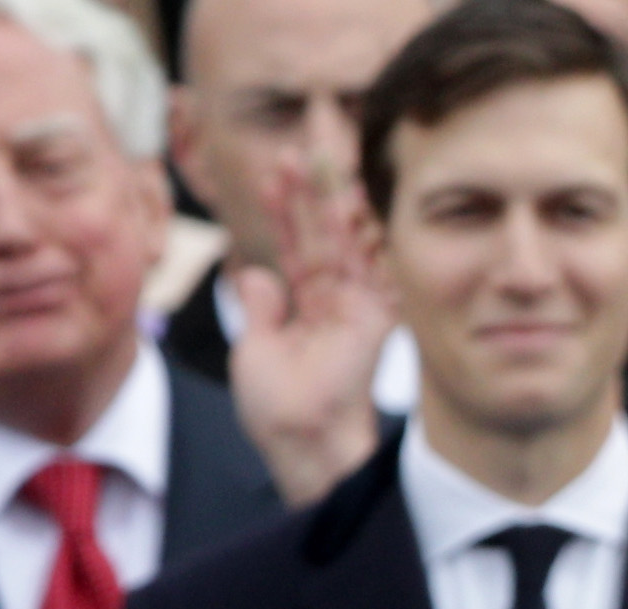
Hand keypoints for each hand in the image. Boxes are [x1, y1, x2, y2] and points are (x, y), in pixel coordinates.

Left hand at [225, 159, 396, 508]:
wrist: (302, 438)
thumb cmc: (278, 409)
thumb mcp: (254, 349)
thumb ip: (260, 309)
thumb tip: (254, 273)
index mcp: (307, 314)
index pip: (295, 253)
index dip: (282, 215)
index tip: (270, 177)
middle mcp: (335, 306)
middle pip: (320, 239)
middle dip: (305, 195)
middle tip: (293, 151)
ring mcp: (356, 310)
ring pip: (341, 243)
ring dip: (324, 200)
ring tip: (309, 157)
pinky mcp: (374, 317)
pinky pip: (365, 263)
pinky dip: (355, 229)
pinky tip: (342, 194)